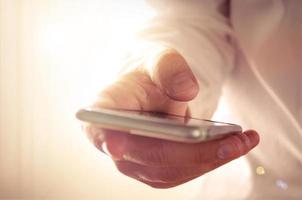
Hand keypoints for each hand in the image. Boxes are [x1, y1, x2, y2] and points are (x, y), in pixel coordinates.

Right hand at [85, 49, 258, 187]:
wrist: (152, 93)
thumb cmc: (150, 75)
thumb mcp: (160, 58)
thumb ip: (169, 68)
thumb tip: (186, 92)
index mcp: (105, 111)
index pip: (99, 128)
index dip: (107, 138)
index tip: (117, 143)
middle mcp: (115, 143)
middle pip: (148, 156)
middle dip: (192, 153)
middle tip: (232, 142)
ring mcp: (134, 161)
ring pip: (168, 171)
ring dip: (208, 160)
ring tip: (242, 143)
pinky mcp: (154, 169)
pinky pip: (180, 173)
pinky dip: (207, 163)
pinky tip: (230, 148)